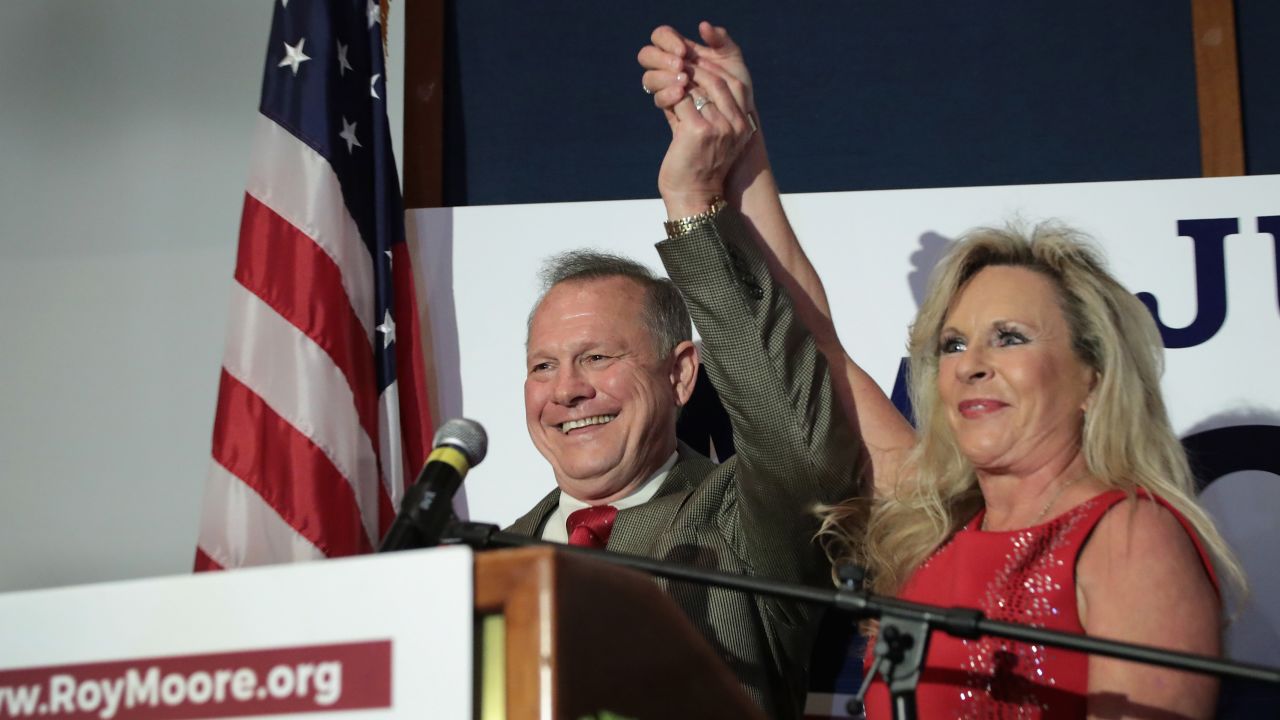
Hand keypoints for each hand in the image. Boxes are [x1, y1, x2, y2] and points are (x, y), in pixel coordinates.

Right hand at [639, 22, 753, 117]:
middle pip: (647, 55)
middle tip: (680, 65)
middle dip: (661, 59)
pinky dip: (668, 95)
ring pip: (649, 78)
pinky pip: (658, 99)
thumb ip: (720, 39)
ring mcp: (666, 86)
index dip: (667, 40)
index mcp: (680, 48)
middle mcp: (668, 65)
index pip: (660, 36)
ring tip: (684, 81)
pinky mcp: (669, 105)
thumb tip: (703, 26)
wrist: (739, 112)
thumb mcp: (731, 57)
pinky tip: (681, 94)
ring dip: (664, 77)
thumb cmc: (734, 82)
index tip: (683, 51)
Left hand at [639, 23, 757, 217]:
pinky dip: (670, 95)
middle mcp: (736, 126)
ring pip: (699, 89)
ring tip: (669, 74)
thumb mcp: (710, 140)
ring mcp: (719, 127)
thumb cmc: (698, 171)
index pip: (735, 85)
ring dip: (682, 78)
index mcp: (743, 127)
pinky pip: (682, 101)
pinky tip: (660, 94)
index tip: (698, 63)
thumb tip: (688, 86)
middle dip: (698, 69)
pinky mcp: (699, 130)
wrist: (693, 198)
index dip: (716, 71)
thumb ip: (705, 113)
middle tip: (680, 62)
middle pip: (719, 82)